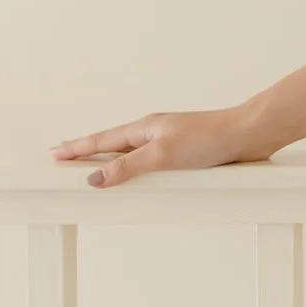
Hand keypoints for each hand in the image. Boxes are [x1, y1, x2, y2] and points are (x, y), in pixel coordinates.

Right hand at [50, 107, 272, 188]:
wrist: (249, 134)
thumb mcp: (162, 155)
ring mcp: (171, 141)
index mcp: (144, 128)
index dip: (78, 149)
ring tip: (95, 164)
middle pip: (113, 143)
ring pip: (133, 152)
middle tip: (65, 155)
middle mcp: (155, 132)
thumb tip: (95, 178)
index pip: (102, 140)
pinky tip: (141, 173)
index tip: (56, 153)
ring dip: (112, 158)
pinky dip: (137, 166)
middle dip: (88, 150)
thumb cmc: (210, 139)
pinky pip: (152, 161)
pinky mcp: (188, 153)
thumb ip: (128, 166)